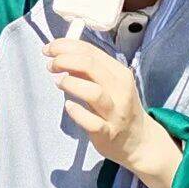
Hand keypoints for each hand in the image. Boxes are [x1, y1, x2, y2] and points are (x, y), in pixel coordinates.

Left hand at [44, 37, 178, 187]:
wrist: (139, 141)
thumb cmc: (118, 107)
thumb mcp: (109, 84)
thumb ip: (88, 70)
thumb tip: (62, 55)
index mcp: (120, 73)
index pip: (91, 51)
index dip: (65, 46)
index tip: (49, 49)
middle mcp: (120, 90)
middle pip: (91, 66)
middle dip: (64, 60)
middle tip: (51, 65)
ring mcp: (115, 113)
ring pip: (93, 92)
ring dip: (71, 83)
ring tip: (59, 83)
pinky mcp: (108, 133)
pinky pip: (92, 122)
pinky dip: (77, 112)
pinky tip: (69, 106)